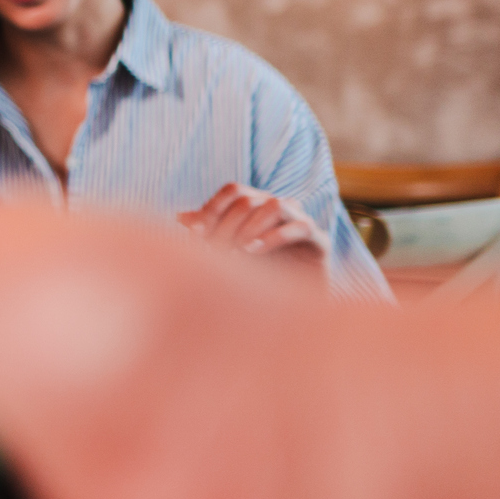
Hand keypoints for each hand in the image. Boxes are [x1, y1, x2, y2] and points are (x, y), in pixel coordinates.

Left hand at [178, 183, 329, 268]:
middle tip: (212, 251)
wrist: (290, 307)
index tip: (194, 232)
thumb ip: (208, 233)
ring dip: (249, 227)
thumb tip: (180, 216)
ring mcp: (301, 222)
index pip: (233, 191)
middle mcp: (280, 208)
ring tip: (235, 251)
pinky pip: (300, 227)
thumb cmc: (256, 275)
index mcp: (258, 205)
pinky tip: (252, 252)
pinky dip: (274, 237)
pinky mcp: (319, 242)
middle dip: (226, 225)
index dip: (212, 208)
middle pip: (249, 200)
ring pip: (275, 205)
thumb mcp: (227, 253)